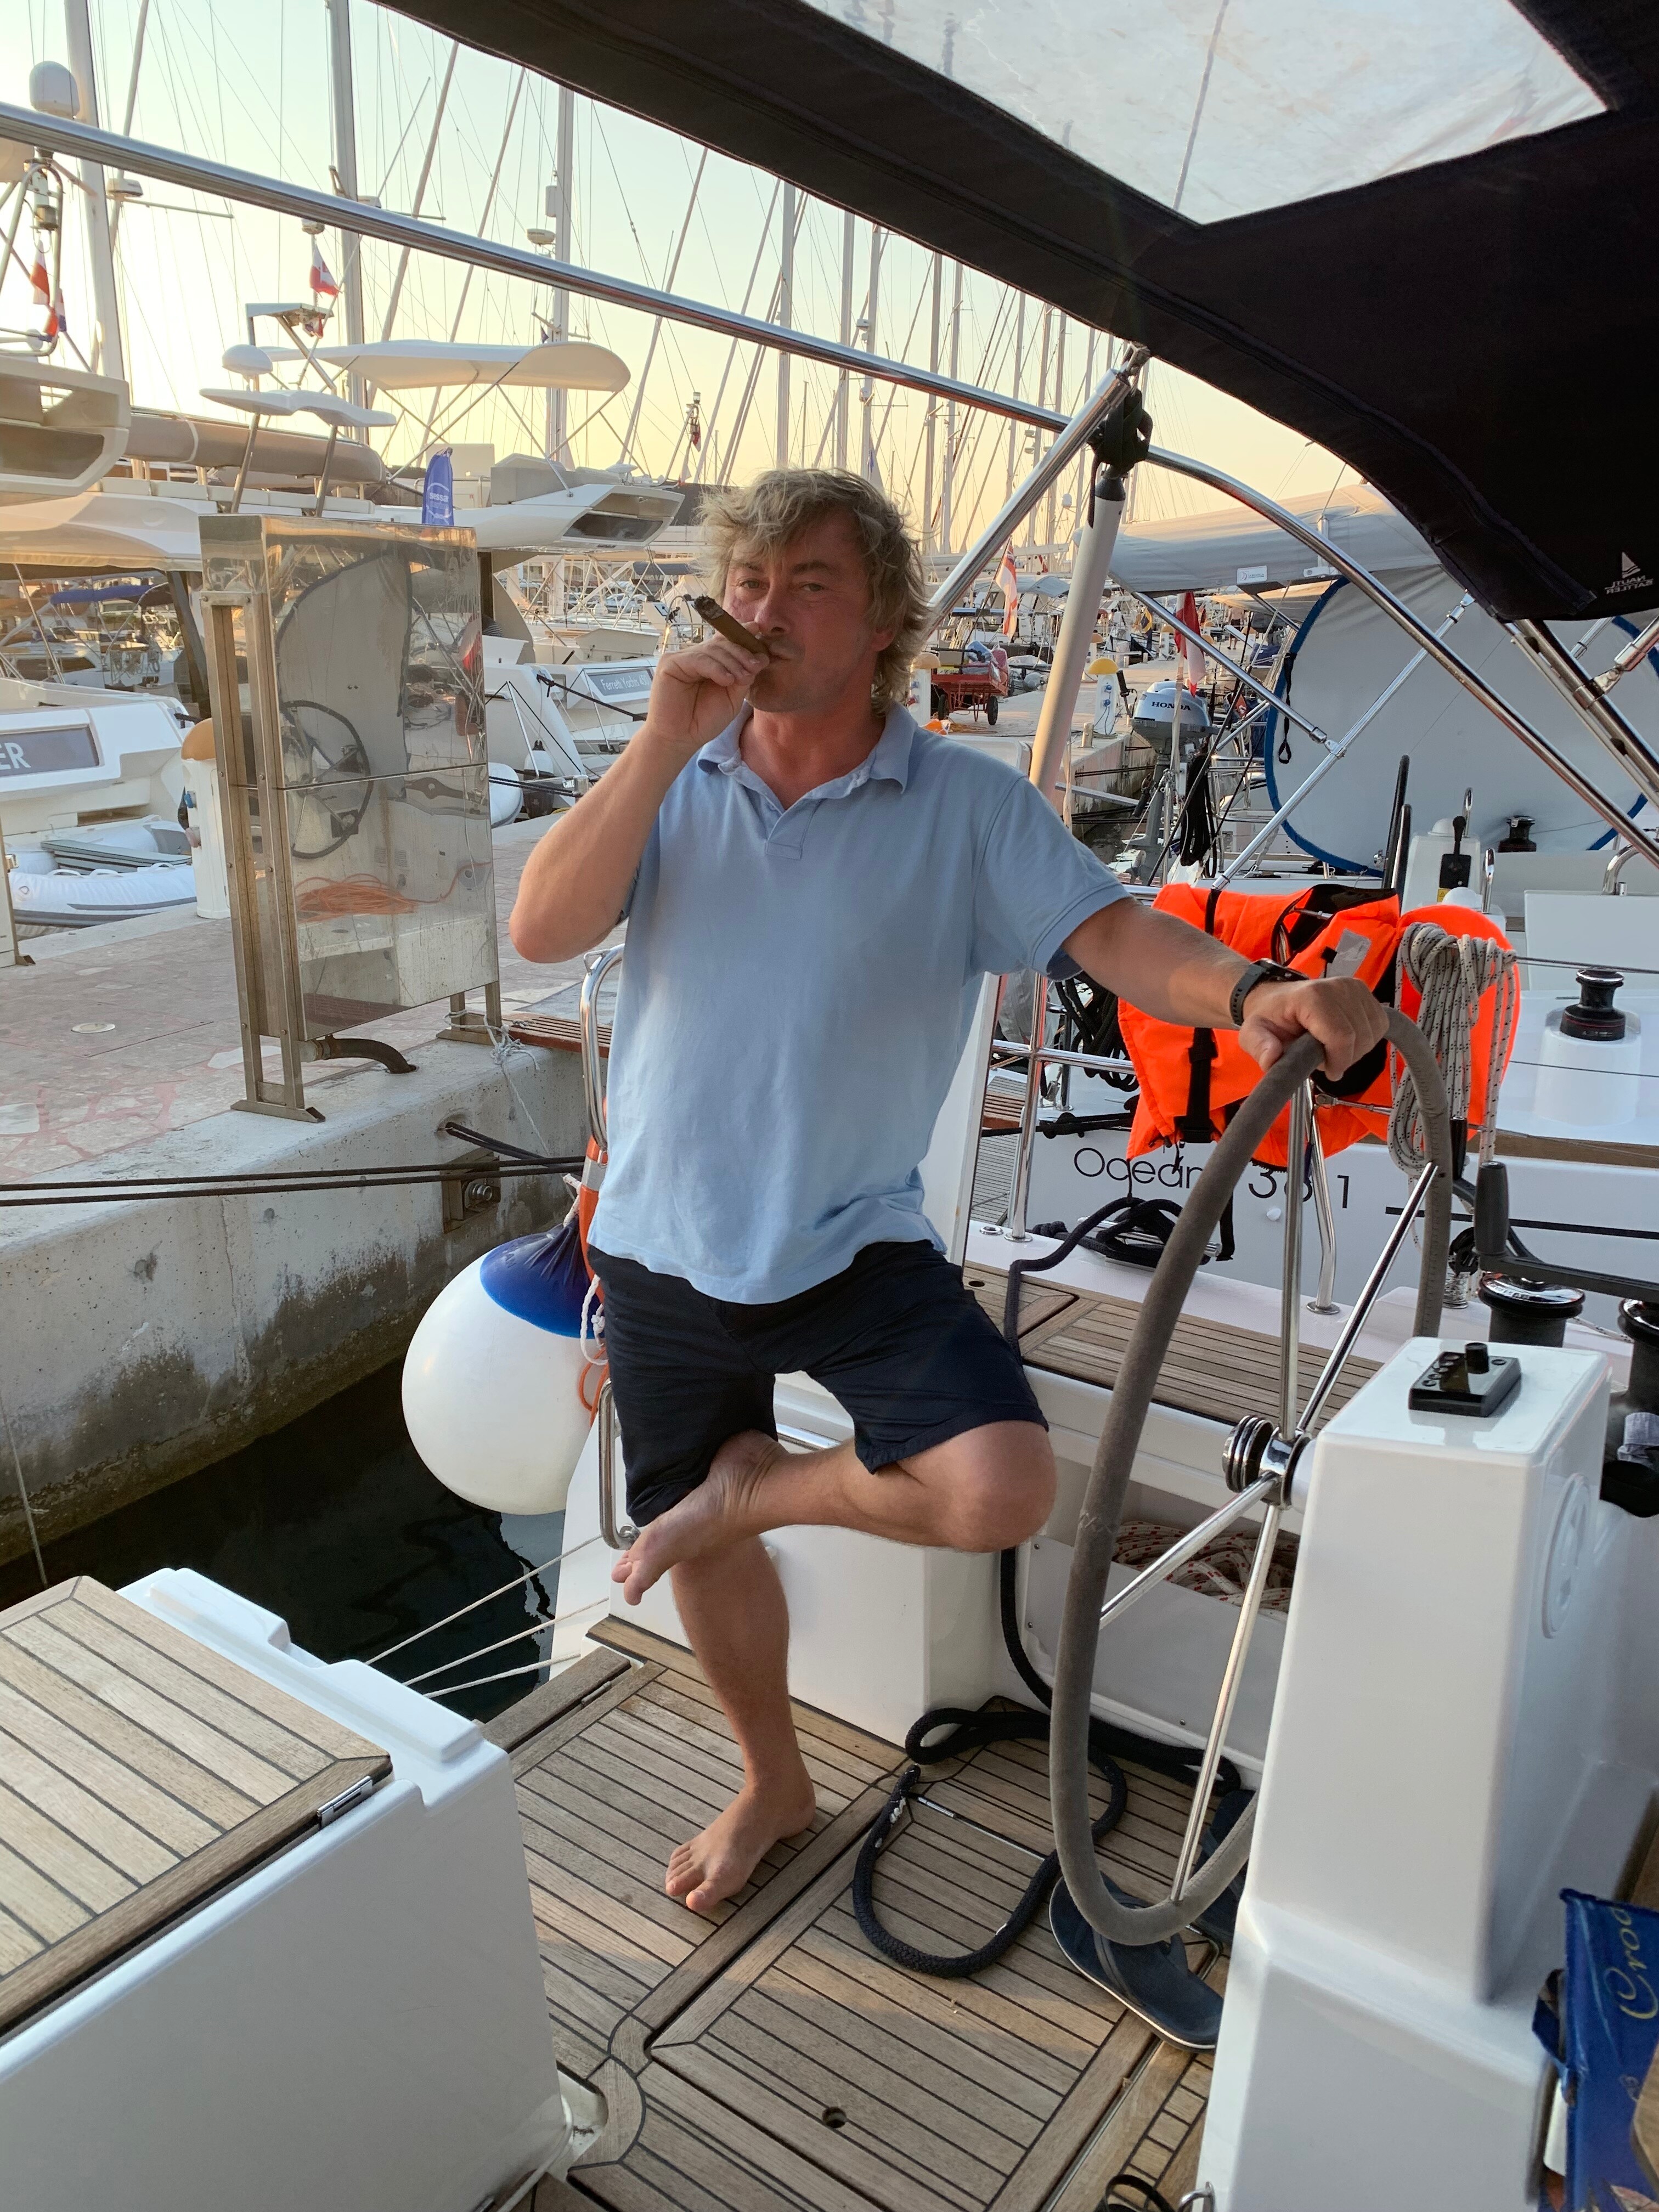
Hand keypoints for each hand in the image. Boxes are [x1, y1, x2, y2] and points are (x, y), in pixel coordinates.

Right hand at [643, 633, 766, 760]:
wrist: (680, 739)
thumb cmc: (703, 721)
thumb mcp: (732, 698)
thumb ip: (743, 677)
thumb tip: (762, 657)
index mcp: (710, 662)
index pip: (726, 642)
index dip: (742, 633)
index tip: (759, 630)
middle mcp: (695, 657)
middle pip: (721, 644)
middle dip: (742, 653)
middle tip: (756, 665)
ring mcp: (681, 658)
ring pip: (712, 650)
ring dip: (732, 662)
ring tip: (742, 678)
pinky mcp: (669, 664)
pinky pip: (698, 659)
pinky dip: (716, 668)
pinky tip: (727, 680)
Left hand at [1239, 975, 1386, 1079]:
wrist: (1275, 998)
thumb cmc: (1269, 1017)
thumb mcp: (1253, 1034)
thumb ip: (1260, 1047)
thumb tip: (1271, 1059)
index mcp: (1311, 997)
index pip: (1341, 1036)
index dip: (1339, 1061)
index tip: (1329, 1072)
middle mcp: (1337, 987)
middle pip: (1360, 1037)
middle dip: (1346, 1057)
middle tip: (1325, 1059)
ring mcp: (1353, 987)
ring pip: (1373, 1031)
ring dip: (1357, 1049)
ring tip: (1333, 1047)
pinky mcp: (1363, 990)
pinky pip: (1380, 1022)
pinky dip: (1367, 1037)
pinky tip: (1347, 1038)